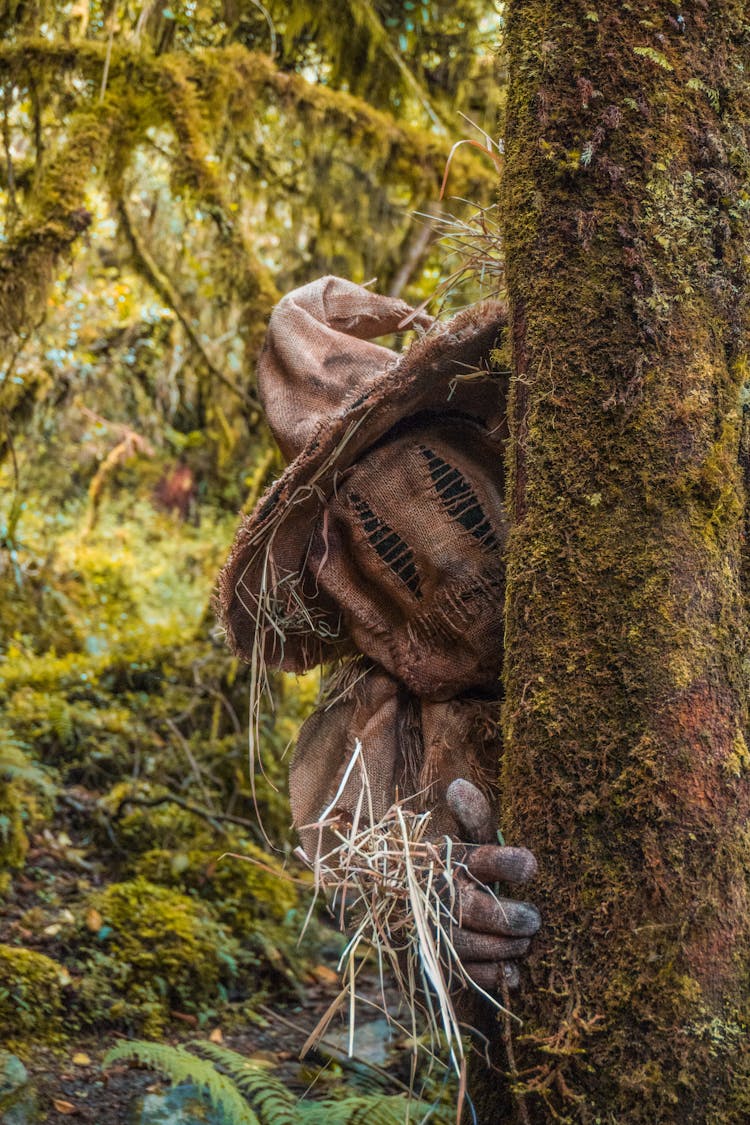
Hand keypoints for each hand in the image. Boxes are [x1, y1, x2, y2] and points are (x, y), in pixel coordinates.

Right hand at [445, 779, 539, 992]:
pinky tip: (511, 970)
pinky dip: (492, 974)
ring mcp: (434, 930)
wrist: (414, 910)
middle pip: (475, 909)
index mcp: (449, 859)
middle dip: (511, 917)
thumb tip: (459, 785)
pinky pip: (465, 973)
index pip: (480, 859)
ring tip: (525, 941)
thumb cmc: (457, 870)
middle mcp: (437, 894)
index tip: (531, 867)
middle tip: (534, 918)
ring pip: (471, 944)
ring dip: (505, 946)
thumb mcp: (467, 842)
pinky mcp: (436, 962)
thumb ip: (474, 818)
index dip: (507, 863)